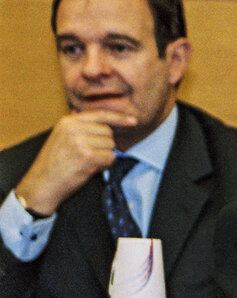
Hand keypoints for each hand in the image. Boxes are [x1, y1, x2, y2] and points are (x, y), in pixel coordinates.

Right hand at [15, 110, 137, 214]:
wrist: (43, 183)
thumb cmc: (55, 163)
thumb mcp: (62, 137)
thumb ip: (80, 127)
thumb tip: (104, 121)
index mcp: (68, 121)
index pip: (100, 114)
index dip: (119, 117)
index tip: (133, 121)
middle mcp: (73, 128)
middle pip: (108, 132)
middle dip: (105, 145)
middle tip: (90, 156)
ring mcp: (80, 141)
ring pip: (110, 145)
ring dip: (105, 156)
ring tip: (88, 162)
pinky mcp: (87, 156)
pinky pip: (110, 157)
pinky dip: (105, 165)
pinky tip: (91, 168)